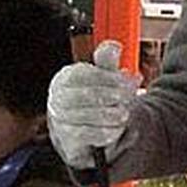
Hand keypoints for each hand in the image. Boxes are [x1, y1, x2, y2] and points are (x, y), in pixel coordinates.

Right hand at [48, 40, 140, 168]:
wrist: (86, 136)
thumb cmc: (96, 102)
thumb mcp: (104, 79)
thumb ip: (108, 62)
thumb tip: (115, 47)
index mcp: (65, 78)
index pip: (83, 74)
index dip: (108, 77)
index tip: (128, 82)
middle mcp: (57, 98)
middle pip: (86, 94)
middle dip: (113, 96)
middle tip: (129, 99)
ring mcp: (59, 119)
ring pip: (88, 115)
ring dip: (112, 115)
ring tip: (123, 115)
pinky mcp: (65, 139)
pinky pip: (87, 134)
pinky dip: (106, 132)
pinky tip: (115, 129)